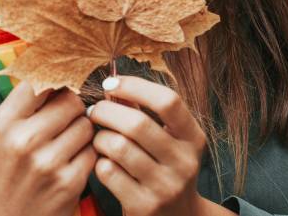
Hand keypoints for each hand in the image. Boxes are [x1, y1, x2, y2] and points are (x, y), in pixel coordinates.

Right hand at [0, 81, 96, 215]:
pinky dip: (87, 153)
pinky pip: (92, 152)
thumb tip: (33, 74)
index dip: (51, 79)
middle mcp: (25, 141)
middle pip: (70, 100)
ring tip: (68, 138)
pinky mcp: (69, 184)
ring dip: (81, 129)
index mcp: (2, 125)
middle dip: (71, 104)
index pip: (37, 82)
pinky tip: (73, 159)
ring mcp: (49, 163)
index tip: (56, 83)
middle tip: (67, 112)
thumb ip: (7, 108)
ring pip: (85, 125)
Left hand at [86, 75, 233, 215]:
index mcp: (193, 139)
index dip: (134, 86)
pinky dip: (98, 162)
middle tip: (94, 112)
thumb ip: (142, 111)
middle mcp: (184, 162)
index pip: (168, 101)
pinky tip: (103, 162)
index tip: (110, 84)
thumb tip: (113, 84)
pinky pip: (107, 171)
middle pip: (136, 123)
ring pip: (118, 146)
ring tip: (99, 139)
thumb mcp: (166, 140)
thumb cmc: (163, 167)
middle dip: (105, 111)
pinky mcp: (144, 206)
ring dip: (99, 138)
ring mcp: (165, 187)